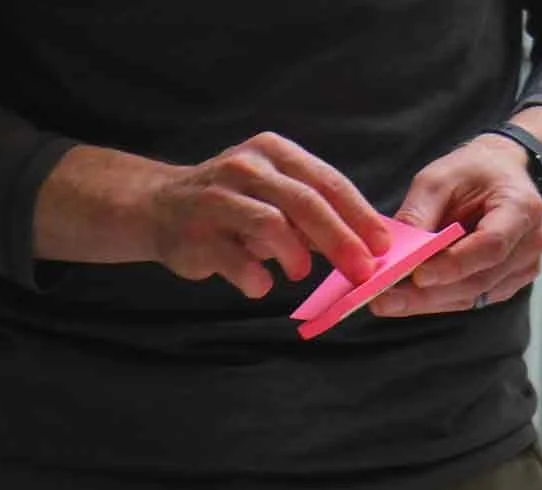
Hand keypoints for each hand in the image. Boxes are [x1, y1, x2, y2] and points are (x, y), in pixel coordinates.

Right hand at [35, 135, 390, 298]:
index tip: (383, 245)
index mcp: (274, 154)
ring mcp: (219, 198)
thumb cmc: (231, 206)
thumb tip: (364, 244)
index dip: (359, 215)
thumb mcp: (272, 193)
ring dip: (295, 254)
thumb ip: (310, 212)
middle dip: (340, 239)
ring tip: (302, 273)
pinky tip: (261, 285)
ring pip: (270, 224)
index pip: (326, 182)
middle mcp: (247, 168)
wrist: (158, 207)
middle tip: (362, 271)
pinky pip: (234, 259)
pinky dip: (253, 277)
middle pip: (305, 202)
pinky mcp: (197, 234)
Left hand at [369, 132, 541, 319]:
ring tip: (388, 302)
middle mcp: (529, 244)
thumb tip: (394, 252)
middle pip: (478, 280)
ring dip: (427, 302)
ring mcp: (522, 269)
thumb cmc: (473, 172)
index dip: (455, 264)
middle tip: (385, 300)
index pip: (492, 245)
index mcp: (521, 208)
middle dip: (428, 293)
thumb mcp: (441, 176)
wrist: (501, 175)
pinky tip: (408, 300)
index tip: (418, 275)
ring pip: (471, 296)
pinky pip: (469, 299)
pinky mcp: (507, 284)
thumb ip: (420, 211)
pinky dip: (437, 300)